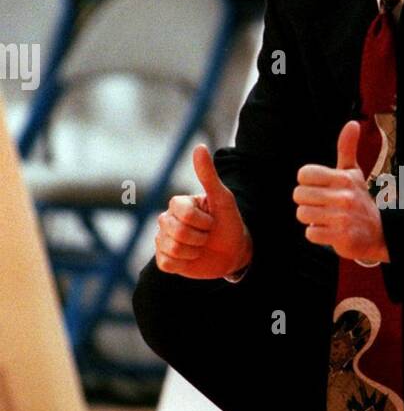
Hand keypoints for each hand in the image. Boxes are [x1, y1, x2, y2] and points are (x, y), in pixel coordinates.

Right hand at [155, 145, 252, 278]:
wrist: (233, 252)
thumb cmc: (228, 223)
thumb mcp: (222, 199)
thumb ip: (208, 175)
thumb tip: (199, 147)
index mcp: (178, 204)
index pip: (183, 213)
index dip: (202, 221)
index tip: (212, 222)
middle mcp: (166, 220)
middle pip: (176, 231)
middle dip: (200, 237)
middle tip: (207, 236)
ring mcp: (163, 240)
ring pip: (172, 248)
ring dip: (194, 251)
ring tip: (200, 247)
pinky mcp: (164, 260)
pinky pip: (167, 263)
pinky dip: (184, 263)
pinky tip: (191, 258)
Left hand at [293, 120, 390, 262]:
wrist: (378, 233)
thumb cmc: (359, 199)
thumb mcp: (353, 173)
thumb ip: (347, 148)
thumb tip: (353, 123)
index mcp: (343, 178)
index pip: (304, 174)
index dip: (307, 183)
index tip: (318, 188)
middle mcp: (344, 196)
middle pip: (299, 195)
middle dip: (306, 202)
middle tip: (321, 205)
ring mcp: (342, 217)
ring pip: (303, 214)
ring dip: (311, 219)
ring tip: (324, 218)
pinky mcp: (341, 236)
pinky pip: (310, 233)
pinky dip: (316, 233)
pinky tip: (329, 230)